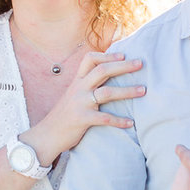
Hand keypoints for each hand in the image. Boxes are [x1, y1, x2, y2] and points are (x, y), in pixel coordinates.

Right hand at [29, 51, 145, 159]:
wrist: (46, 135)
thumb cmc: (64, 115)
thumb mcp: (73, 95)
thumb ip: (86, 86)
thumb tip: (106, 77)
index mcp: (77, 81)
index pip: (89, 59)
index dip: (107, 55)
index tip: (123, 54)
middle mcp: (78, 89)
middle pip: (102, 70)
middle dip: (123, 66)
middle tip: (141, 64)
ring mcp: (80, 104)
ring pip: (107, 92)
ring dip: (127, 91)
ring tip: (143, 90)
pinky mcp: (82, 120)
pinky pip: (104, 118)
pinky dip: (119, 120)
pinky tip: (130, 123)